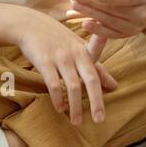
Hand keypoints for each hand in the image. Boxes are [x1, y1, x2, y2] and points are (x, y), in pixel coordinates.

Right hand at [13, 10, 118, 125]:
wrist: (30, 24)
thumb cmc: (58, 38)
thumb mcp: (79, 49)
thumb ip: (97, 67)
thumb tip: (115, 86)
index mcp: (85, 51)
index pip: (98, 69)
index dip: (107, 80)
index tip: (114, 93)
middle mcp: (75, 54)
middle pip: (90, 80)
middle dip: (96, 101)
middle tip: (100, 120)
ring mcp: (60, 57)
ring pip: (72, 85)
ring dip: (75, 105)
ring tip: (76, 121)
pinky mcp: (44, 61)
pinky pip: (52, 83)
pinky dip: (57, 97)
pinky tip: (59, 109)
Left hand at [66, 0, 145, 38]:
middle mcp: (142, 14)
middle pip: (114, 10)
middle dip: (93, 3)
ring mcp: (135, 26)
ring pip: (110, 22)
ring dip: (91, 14)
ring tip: (75, 5)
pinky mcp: (127, 35)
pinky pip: (111, 34)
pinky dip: (97, 30)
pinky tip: (85, 23)